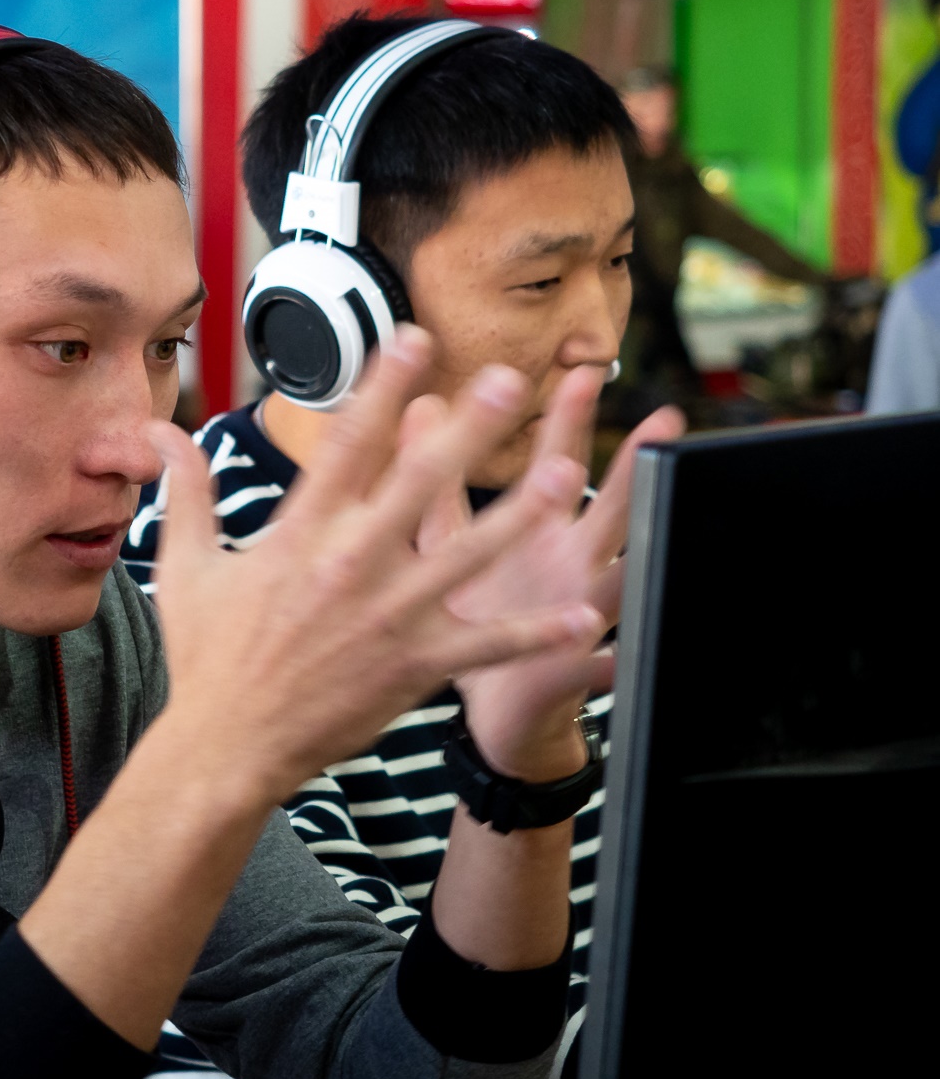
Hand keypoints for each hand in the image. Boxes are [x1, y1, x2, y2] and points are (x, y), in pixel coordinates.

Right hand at [146, 327, 607, 808]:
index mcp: (299, 536)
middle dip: (466, 430)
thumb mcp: (185, 566)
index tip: (413, 339)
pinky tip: (580, 618)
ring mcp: (386, 618)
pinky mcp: (412, 667)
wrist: (225, 745)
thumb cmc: (206, 658)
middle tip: (510, 382)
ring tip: (563, 475)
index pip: (347, 445)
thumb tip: (162, 432)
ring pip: (466, 555)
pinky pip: (482, 644)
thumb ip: (186, 492)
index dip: (382, 388)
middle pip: (417, 485)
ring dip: (517, 514)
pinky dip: (531, 634)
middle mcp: (349, 567)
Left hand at [417, 367, 684, 780]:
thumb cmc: (472, 612)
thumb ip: (434, 478)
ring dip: (638, 553)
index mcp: (540, 528)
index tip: (579, 373)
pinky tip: (615, 656)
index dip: (570, 419)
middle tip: (663, 426)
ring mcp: (580, 612)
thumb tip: (416, 406)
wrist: (490, 705)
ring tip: (660, 527)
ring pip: (620, 574)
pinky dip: (604, 663)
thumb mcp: (448, 540)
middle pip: (609, 506)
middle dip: (638, 468)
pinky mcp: (571, 666)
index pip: (558, 461)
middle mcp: (571, 562)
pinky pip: (596, 665)